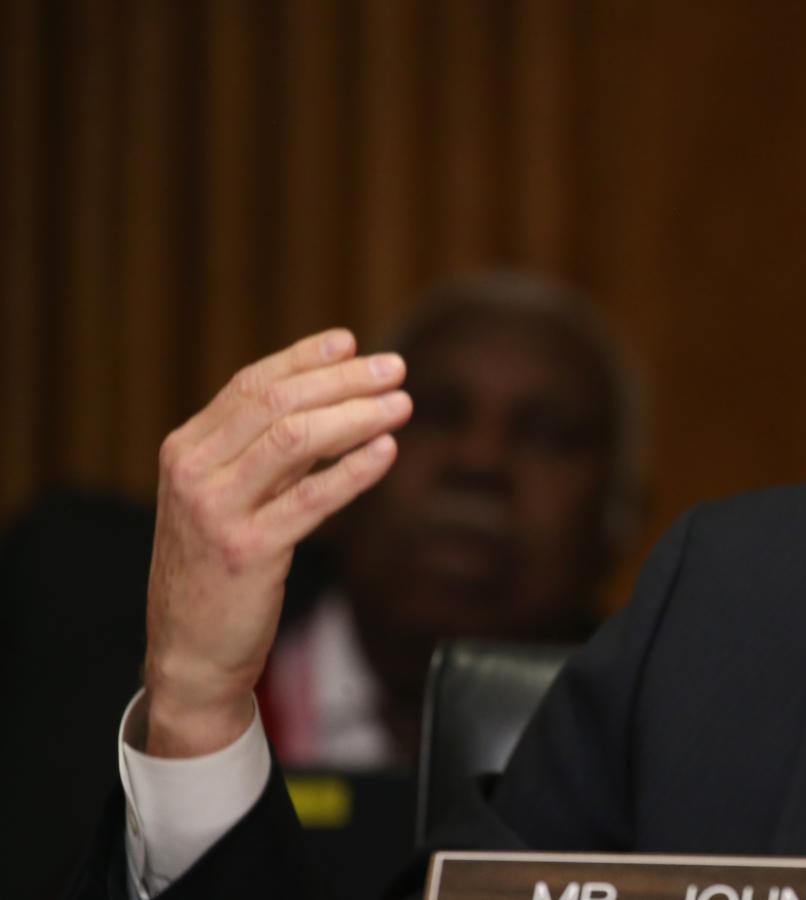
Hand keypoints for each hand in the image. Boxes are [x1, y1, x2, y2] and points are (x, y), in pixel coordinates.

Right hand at [137, 329, 410, 757]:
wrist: (189, 649)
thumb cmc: (217, 568)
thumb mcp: (224, 498)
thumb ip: (262, 452)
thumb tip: (330, 401)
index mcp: (186, 449)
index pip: (251, 384)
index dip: (305, 357)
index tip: (352, 341)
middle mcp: (193, 471)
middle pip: (277, 403)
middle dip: (343, 380)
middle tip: (395, 368)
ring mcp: (215, 511)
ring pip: (294, 440)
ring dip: (356, 415)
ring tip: (401, 405)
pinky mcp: (247, 551)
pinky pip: (310, 499)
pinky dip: (353, 471)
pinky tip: (387, 453)